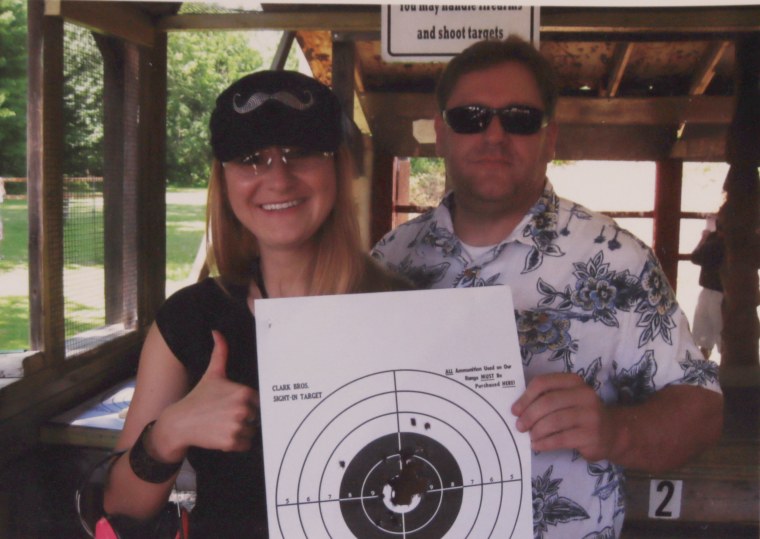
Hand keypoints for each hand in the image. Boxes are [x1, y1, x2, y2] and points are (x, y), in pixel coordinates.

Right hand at [157, 331, 259, 457]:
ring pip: (252, 431)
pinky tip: (223, 435)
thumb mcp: (212, 374)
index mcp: (243, 392)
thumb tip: (217, 331)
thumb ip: (220, 352)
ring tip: (224, 425)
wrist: (179, 422)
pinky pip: (245, 444)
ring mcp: (237, 426)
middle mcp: (243, 409)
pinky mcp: (231, 442)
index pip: (259, 401)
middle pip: (257, 417)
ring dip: (242, 431)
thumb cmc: (198, 398)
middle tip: (227, 416)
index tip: (235, 404)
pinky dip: (238, 443)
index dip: (249, 403)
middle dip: (246, 418)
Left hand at [511, 373, 616, 461]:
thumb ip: (547, 398)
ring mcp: (590, 415)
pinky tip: (537, 445)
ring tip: (530, 436)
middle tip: (520, 426)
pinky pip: (561, 439)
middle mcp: (584, 395)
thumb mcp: (567, 399)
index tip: (515, 410)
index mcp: (573, 381)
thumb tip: (518, 410)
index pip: (543, 383)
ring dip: (536, 431)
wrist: (612, 432)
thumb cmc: (580, 414)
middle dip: (529, 415)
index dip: (525, 397)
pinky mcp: (591, 435)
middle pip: (547, 402)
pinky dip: (545, 443)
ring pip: (554, 421)